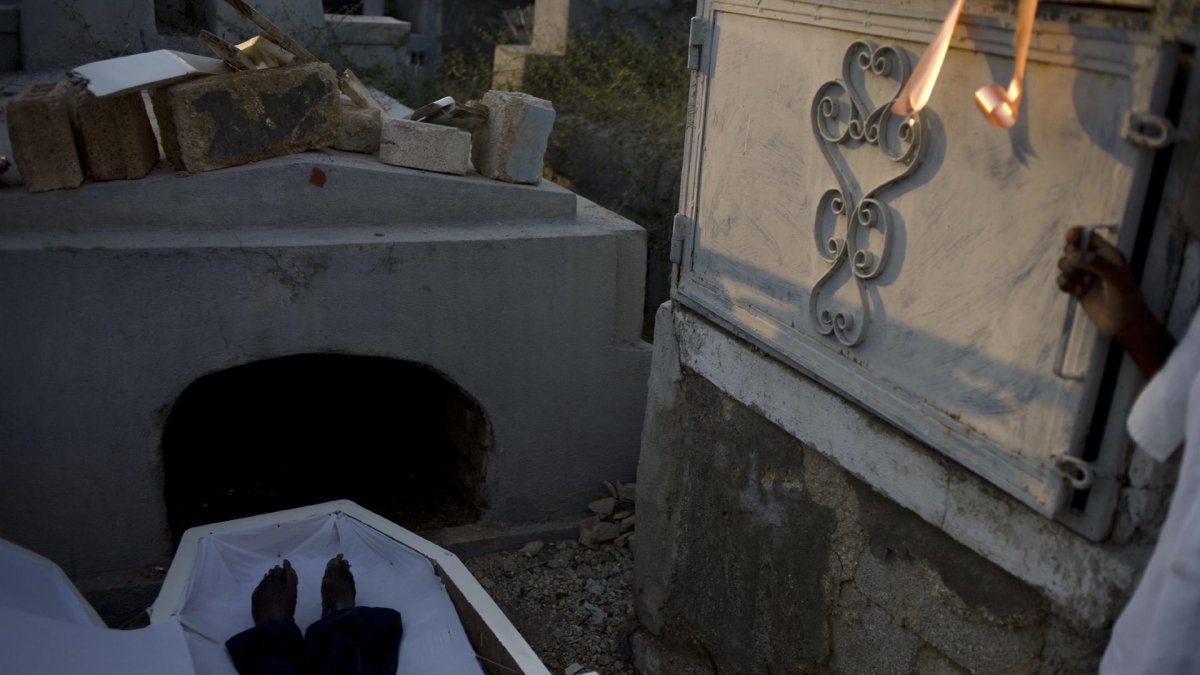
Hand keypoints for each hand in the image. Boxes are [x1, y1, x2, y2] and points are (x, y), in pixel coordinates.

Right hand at [1057, 227, 1171, 377]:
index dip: (1077, 235)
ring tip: (1080, 284)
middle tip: (1078, 270)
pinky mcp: (1077, 289)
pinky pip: (1062, 281)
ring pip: (1065, 265)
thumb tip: (1073, 254)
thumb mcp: (1115, 277)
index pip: (1088, 237)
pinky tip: (1076, 292)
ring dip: (1068, 273)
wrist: (1124, 324)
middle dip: (1070, 258)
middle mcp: (1094, 263)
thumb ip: (1095, 263)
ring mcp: (1085, 276)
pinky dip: (1065, 285)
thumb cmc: (1125, 298)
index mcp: (1107, 254)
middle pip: (1071, 250)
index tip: (1069, 239)